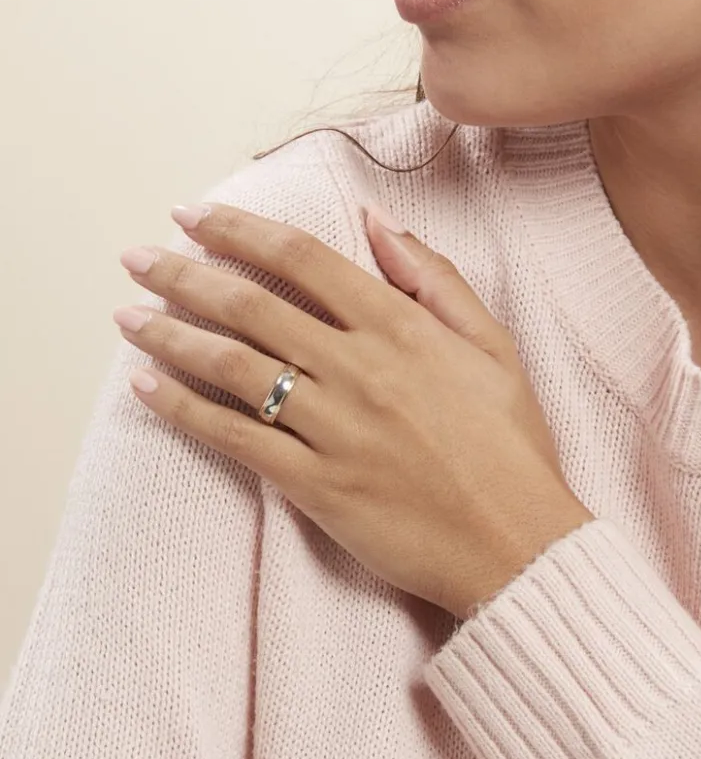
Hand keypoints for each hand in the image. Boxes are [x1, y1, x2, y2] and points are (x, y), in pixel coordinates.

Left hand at [114, 200, 594, 620]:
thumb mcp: (493, 345)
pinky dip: (187, 412)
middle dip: (185, 275)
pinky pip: (238, 440)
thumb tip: (377, 222)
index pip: (303, 261)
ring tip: (126, 317)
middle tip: (138, 258)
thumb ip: (434, 278)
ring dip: (171, 337)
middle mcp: (359, 370)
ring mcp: (334, 429)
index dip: (240, 231)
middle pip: (252, 307)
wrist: (517, 542)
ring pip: (233, 368)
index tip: (195, 216)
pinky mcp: (317, 486)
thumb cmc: (511, 444)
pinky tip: (148, 390)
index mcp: (401, 329)